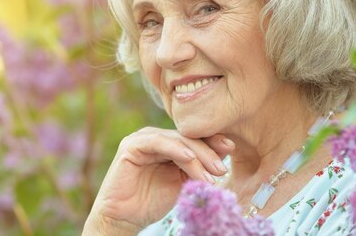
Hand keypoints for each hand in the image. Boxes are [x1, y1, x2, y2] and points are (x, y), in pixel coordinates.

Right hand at [82, 127, 234, 234]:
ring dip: (197, 155)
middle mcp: (155, 137)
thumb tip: (224, 152)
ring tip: (213, 171)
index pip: (193, 138)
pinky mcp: (132, 145)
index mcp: (167, 144)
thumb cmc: (151, 201)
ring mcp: (142, 139)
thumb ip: (197, 166)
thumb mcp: (182, 182)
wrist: (124, 218)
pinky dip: (176, 149)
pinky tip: (190, 158)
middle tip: (223, 167)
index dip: (212, 142)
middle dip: (208, 151)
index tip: (231, 149)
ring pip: (177, 140)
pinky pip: (158, 142)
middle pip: (188, 138)